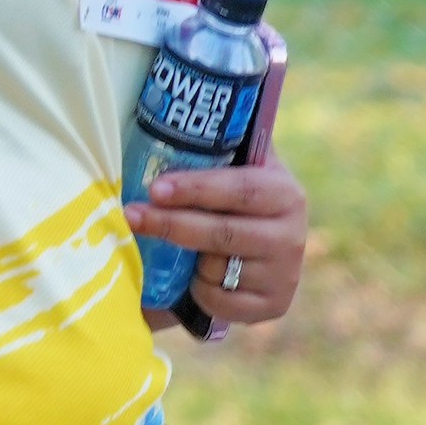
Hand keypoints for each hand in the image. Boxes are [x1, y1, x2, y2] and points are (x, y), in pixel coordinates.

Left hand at [125, 159, 308, 330]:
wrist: (257, 256)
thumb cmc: (230, 205)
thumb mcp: (233, 173)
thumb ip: (213, 152)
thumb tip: (167, 118)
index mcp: (285, 193)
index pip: (240, 190)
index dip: (196, 189)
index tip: (155, 188)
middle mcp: (293, 235)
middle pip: (224, 233)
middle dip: (172, 224)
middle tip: (132, 215)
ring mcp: (286, 274)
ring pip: (217, 269)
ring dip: (189, 262)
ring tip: (182, 252)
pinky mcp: (274, 306)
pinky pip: (220, 301)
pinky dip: (200, 291)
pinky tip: (198, 279)